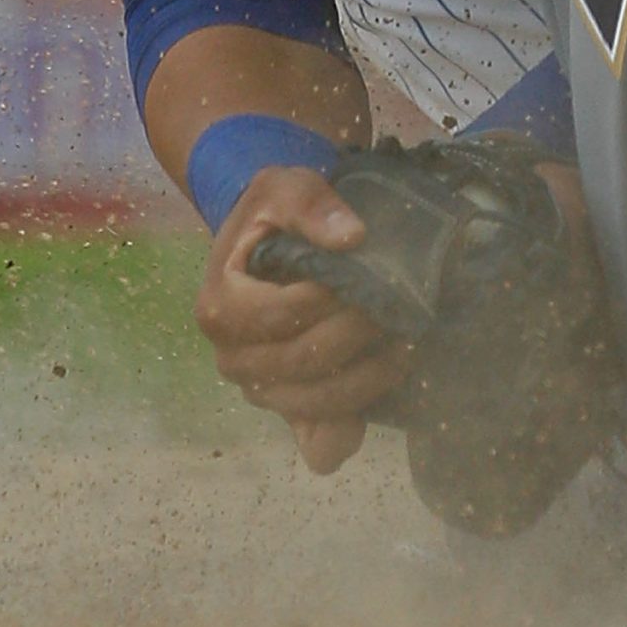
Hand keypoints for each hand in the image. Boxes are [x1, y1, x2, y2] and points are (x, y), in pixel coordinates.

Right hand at [195, 166, 418, 474]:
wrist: (265, 241)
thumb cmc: (274, 215)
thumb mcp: (286, 187)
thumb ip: (312, 205)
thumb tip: (352, 238)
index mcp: (220, 307)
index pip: (281, 315)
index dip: (328, 299)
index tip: (366, 278)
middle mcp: (232, 357)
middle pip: (301, 361)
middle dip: (357, 334)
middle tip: (399, 309)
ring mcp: (258, 388)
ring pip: (315, 402)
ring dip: (367, 378)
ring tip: (407, 343)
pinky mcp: (287, 406)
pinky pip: (315, 439)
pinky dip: (347, 432)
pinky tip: (378, 405)